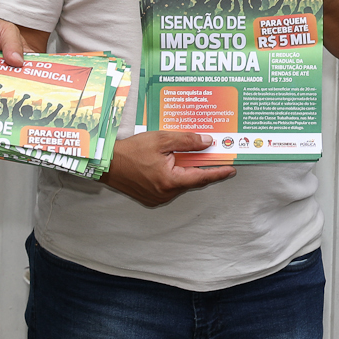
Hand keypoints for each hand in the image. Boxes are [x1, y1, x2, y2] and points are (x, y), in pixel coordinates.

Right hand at [101, 131, 236, 206]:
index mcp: (170, 181)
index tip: (232, 170)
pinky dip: (175, 176)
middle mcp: (165, 194)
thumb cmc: (131, 151)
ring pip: (180, 184)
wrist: (106, 163)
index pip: (201, 177)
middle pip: (191, 180)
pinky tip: (172, 163)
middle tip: (213, 156)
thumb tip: (207, 142)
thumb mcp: (161, 139)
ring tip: (188, 156)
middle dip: (201, 168)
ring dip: (186, 171)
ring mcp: (157, 198)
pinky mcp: (150, 198)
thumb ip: (187, 141)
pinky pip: (169, 187)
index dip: (218, 173)